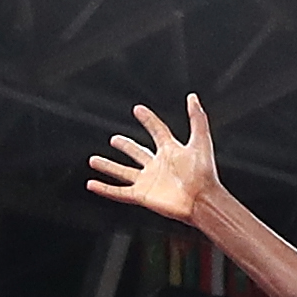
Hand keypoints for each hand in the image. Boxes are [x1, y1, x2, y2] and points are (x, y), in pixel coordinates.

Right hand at [88, 95, 217, 224]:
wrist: (202, 200)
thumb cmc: (204, 173)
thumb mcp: (200, 141)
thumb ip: (197, 119)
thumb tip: (193, 97)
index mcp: (171, 151)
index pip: (157, 130)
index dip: (148, 119)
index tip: (138, 109)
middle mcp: (158, 165)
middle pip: (138, 153)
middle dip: (126, 146)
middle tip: (114, 139)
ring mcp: (148, 181)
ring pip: (123, 172)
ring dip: (108, 166)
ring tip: (93, 160)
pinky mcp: (142, 195)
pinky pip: (119, 192)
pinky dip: (104, 189)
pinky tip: (92, 184)